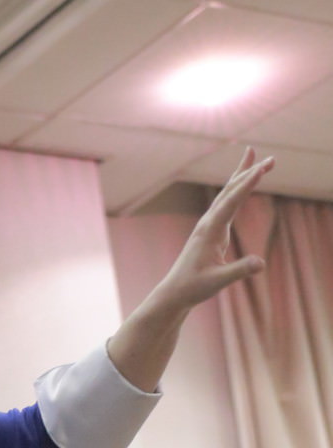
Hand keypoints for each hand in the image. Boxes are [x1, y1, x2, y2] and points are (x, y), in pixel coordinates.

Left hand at [148, 146, 274, 318]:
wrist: (175, 292)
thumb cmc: (194, 286)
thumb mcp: (218, 281)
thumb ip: (239, 271)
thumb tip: (261, 264)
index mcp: (210, 231)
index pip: (231, 203)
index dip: (246, 186)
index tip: (261, 169)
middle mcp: (208, 222)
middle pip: (230, 191)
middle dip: (250, 173)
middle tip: (271, 159)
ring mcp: (209, 225)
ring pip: (227, 194)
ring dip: (242, 175)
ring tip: (253, 155)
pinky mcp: (212, 230)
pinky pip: (226, 204)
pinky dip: (236, 190)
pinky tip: (242, 184)